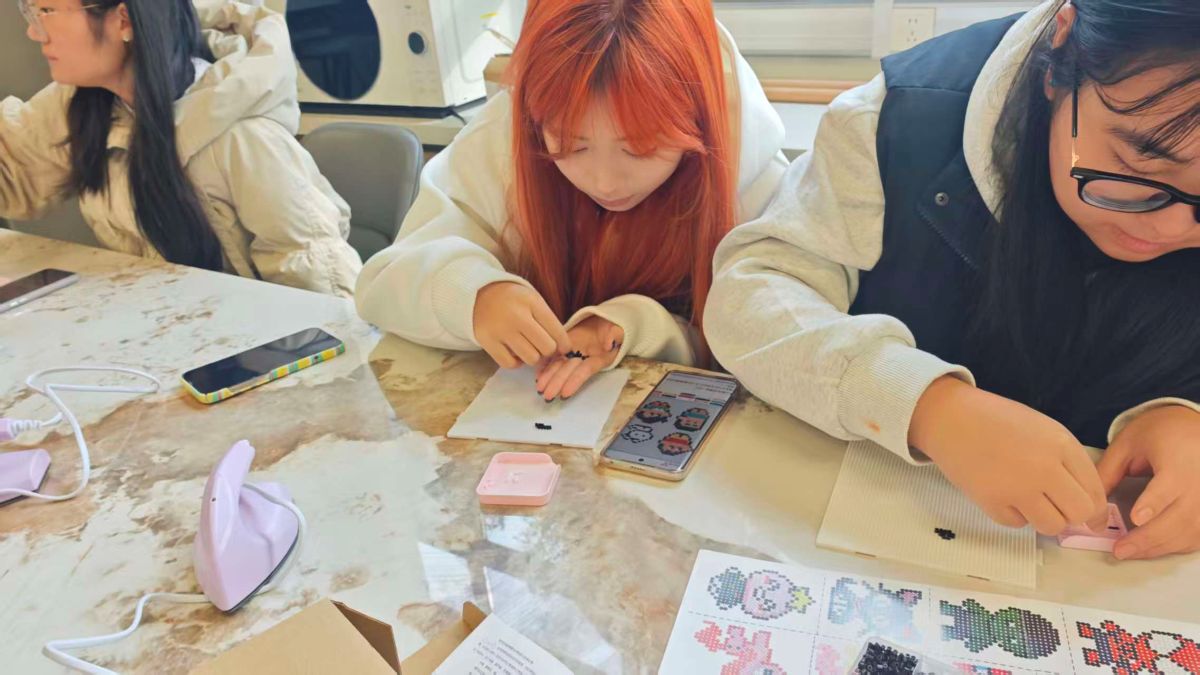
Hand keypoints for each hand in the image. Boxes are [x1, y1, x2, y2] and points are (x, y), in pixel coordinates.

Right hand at [472, 282, 570, 368]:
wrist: (479, 294)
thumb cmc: (513, 300)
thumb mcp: (533, 300)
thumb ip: (548, 321)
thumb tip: (562, 350)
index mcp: (531, 302)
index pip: (557, 330)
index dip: (565, 344)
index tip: (564, 348)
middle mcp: (517, 316)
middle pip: (546, 348)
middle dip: (549, 350)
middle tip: (543, 346)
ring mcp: (501, 330)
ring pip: (531, 359)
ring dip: (533, 357)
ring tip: (528, 347)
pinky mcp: (487, 342)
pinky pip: (510, 364)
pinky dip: (516, 362)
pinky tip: (515, 352)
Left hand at [534, 315, 623, 400]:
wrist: (602, 322)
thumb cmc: (611, 328)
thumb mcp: (617, 330)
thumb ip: (614, 335)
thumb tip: (608, 344)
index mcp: (598, 359)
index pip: (585, 371)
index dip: (575, 381)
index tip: (565, 393)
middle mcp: (584, 360)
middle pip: (570, 372)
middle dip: (558, 383)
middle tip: (547, 395)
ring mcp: (573, 356)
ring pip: (560, 368)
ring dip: (550, 378)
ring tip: (540, 388)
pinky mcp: (564, 349)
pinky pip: (554, 359)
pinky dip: (545, 367)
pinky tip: (537, 375)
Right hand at [910, 377, 1107, 535]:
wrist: (950, 418)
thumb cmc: (998, 421)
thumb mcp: (1044, 430)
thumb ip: (1068, 462)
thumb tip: (1087, 505)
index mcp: (1062, 445)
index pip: (1095, 492)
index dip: (1094, 509)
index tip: (1088, 516)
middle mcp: (1044, 467)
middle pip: (1079, 513)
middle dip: (1072, 516)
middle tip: (1057, 508)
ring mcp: (1017, 487)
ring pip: (1051, 526)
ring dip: (1043, 518)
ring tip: (1028, 500)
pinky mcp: (992, 501)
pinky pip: (1017, 524)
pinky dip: (1013, 514)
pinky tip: (1002, 493)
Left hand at [1097, 405, 1199, 559]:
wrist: (1192, 423)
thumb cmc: (1159, 432)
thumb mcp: (1127, 444)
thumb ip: (1108, 472)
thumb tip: (1089, 504)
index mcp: (1179, 461)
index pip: (1168, 486)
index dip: (1153, 504)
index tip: (1136, 518)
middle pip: (1180, 518)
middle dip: (1148, 538)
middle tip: (1120, 550)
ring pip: (1191, 532)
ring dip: (1160, 547)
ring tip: (1129, 552)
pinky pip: (1199, 535)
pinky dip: (1177, 546)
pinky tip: (1153, 548)